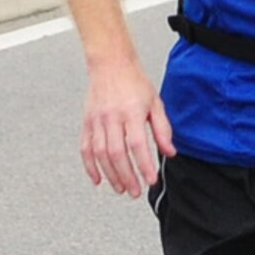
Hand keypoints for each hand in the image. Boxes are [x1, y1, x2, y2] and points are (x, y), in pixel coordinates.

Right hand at [80, 59, 174, 197]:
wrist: (110, 63)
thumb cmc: (134, 81)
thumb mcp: (155, 103)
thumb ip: (163, 129)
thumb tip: (169, 152)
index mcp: (132, 112)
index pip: (138, 145)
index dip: (144, 165)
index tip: (150, 180)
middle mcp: (112, 117)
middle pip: (117, 153)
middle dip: (127, 176)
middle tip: (135, 191)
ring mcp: (97, 120)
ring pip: (100, 154)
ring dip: (110, 174)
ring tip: (120, 188)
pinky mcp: (87, 122)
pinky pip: (85, 148)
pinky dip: (89, 166)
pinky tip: (97, 179)